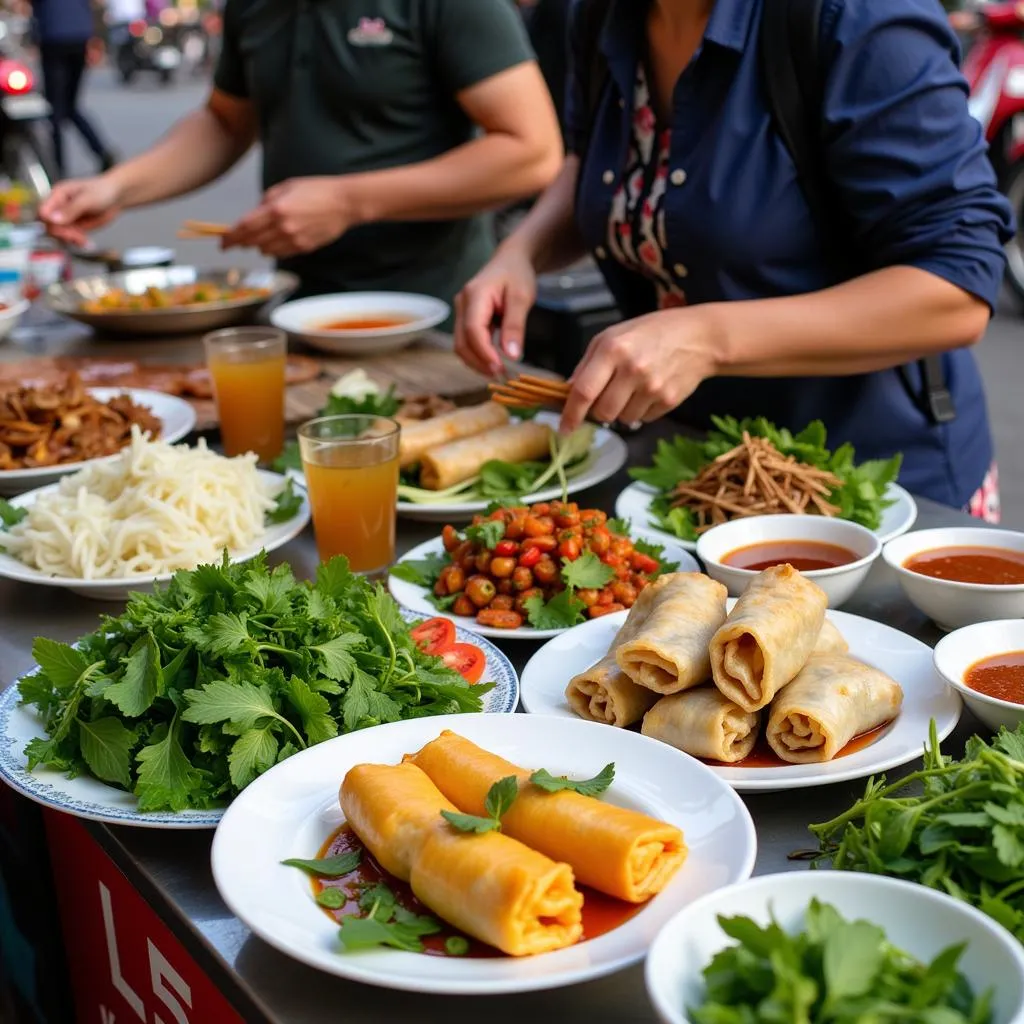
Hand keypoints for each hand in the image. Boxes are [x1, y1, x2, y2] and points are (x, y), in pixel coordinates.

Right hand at [38, 176, 122, 247]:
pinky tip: (85, 242)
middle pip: (49, 225)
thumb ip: (71, 209)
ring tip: (82, 240)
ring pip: (59, 233)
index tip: (61, 228)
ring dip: (69, 239)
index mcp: (57, 195)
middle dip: (61, 233)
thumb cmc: (101, 190)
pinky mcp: (76, 226)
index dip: (49, 222)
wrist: (116, 197)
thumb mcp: (87, 199)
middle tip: (75, 236)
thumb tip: (53, 219)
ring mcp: (67, 217)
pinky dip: (76, 242)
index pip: (43, 211)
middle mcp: (59, 207)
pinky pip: (70, 237)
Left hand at [221, 177, 356, 257]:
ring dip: (259, 246)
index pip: (245, 228)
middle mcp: (283, 227)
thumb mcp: (286, 187)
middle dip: (241, 243)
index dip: (230, 237)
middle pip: (253, 242)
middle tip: (234, 243)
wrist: (344, 203)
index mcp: (276, 209)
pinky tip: (277, 241)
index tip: (222, 242)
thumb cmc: (316, 189)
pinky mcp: (304, 248)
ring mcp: (294, 240)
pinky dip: (275, 249)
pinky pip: (282, 254)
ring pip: (266, 251)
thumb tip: (254, 215)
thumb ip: (267, 201)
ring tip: (261, 238)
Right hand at [454, 245, 536, 376]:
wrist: (510, 260)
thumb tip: (511, 356)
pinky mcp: (465, 319)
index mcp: (475, 295)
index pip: (473, 330)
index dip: (484, 353)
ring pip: (461, 345)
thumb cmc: (517, 275)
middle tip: (501, 376)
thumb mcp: (522, 298)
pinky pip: (467, 342)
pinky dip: (478, 356)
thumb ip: (515, 326)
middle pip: (462, 342)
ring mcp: (461, 312)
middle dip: (479, 363)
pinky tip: (494, 363)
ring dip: (477, 363)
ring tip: (499, 372)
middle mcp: (462, 304)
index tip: (500, 368)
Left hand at [560, 306, 721, 432]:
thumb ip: (587, 363)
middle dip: (599, 411)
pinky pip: (643, 419)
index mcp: (613, 350)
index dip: (571, 414)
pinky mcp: (669, 401)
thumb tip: (569, 391)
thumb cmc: (651, 333)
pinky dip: (641, 410)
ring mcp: (653, 387)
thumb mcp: (613, 335)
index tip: (564, 428)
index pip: (584, 392)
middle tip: (607, 395)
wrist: (699, 337)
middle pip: (603, 412)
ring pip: (623, 419)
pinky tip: (650, 390)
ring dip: (622, 410)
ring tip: (634, 387)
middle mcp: (633, 370)